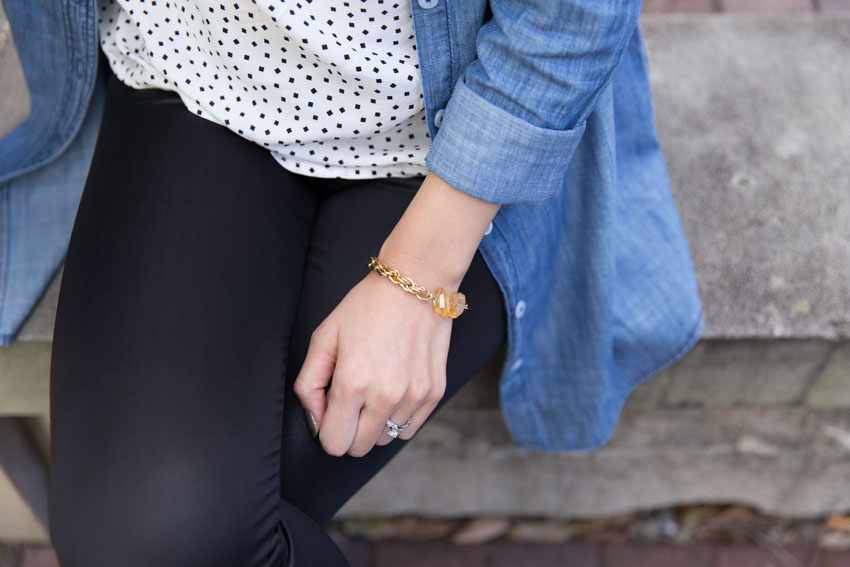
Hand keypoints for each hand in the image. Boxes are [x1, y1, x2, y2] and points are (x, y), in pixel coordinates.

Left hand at [293, 261, 455, 456]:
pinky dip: (397, 418)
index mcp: (352, 383)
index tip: (330, 410)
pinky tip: (393, 390)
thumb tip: (316, 418)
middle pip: (359, 448)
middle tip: (350, 401)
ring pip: (385, 440)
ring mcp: (414, 396)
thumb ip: (309, 383)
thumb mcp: (324, 337)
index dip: (327, 431)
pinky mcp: (434, 393)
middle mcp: (385, 396)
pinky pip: (409, 428)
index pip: (334, 443)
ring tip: (374, 389)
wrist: (416, 283)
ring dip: (374, 424)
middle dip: (348, 431)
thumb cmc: (366, 306)